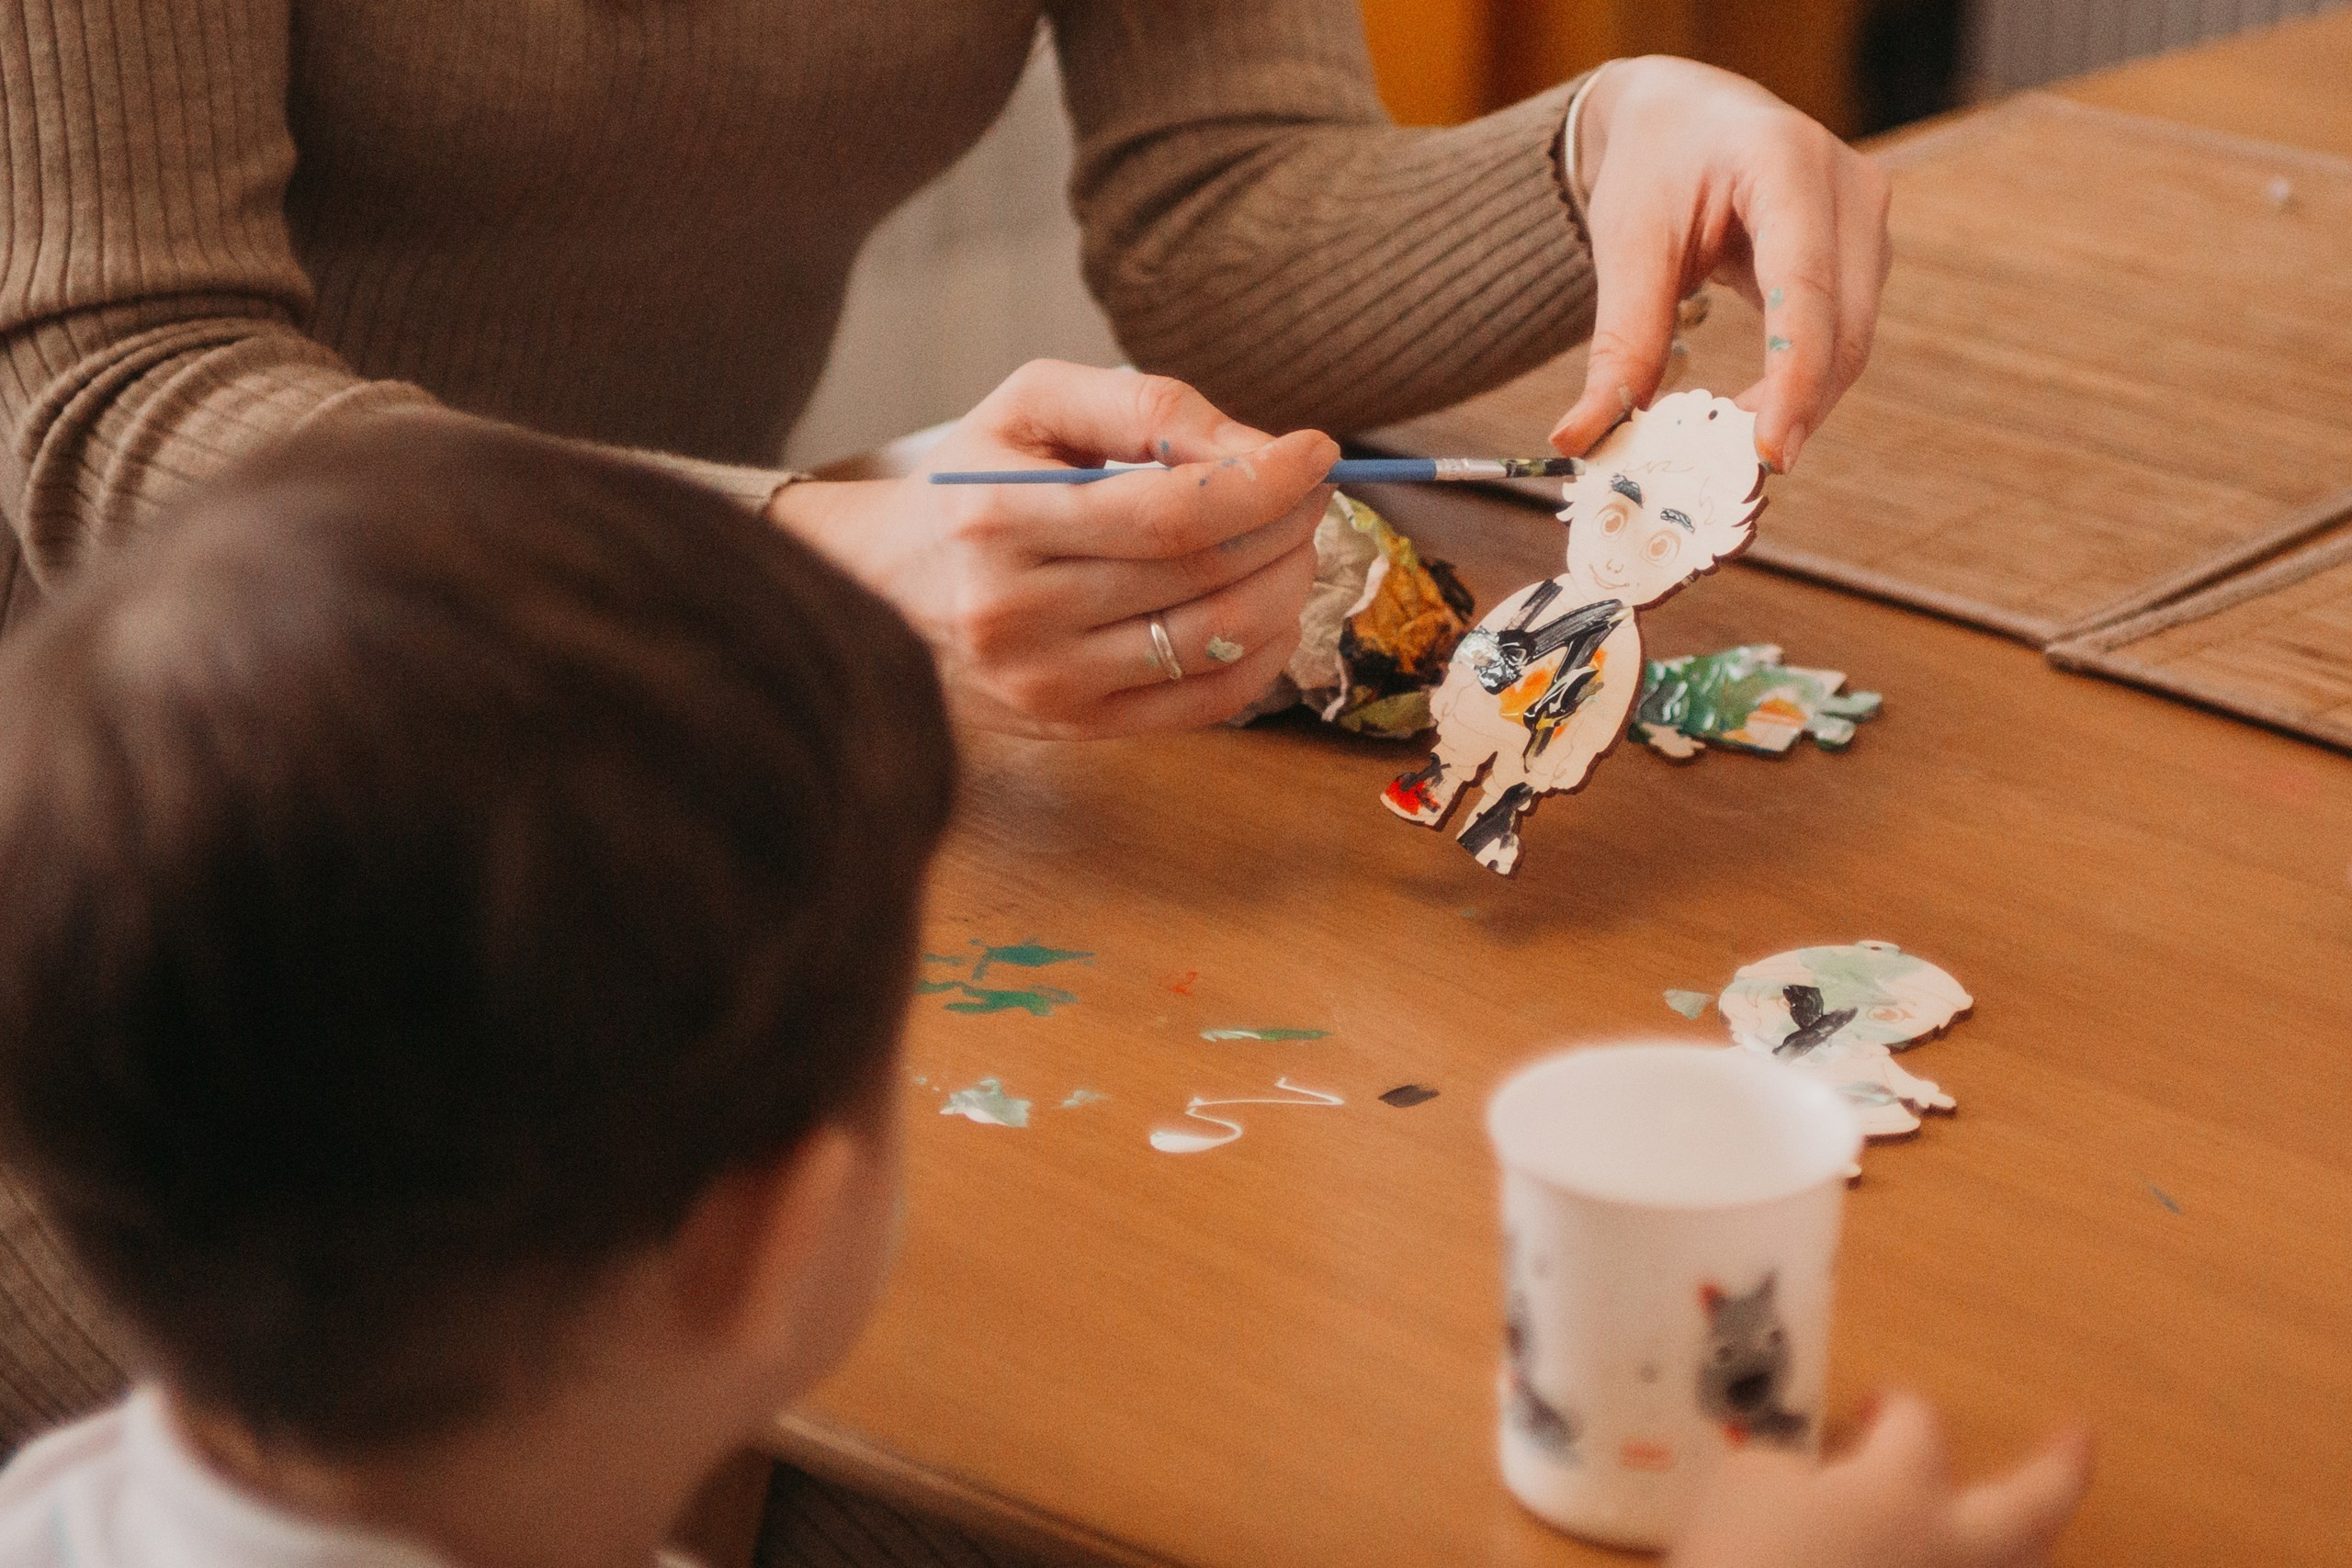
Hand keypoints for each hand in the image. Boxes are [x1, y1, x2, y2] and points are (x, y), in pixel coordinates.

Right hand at [770, 361, 1336, 738]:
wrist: (877, 591)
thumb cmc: (966, 487)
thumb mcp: (1031, 406)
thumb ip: (1142, 405)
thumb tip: (1253, 448)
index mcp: (999, 521)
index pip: (1169, 514)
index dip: (1262, 483)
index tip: (1315, 451)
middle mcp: (1018, 614)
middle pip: (1202, 577)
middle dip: (1286, 527)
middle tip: (1308, 492)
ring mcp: (1047, 685)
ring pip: (1215, 643)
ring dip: (1286, 588)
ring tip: (1292, 544)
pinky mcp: (1074, 729)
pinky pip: (1205, 703)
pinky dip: (1264, 654)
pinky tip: (1270, 609)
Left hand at [1549, 57, 1893, 473]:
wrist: (1681, 114)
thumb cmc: (1653, 164)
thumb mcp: (1626, 243)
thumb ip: (1618, 343)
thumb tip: (1580, 437)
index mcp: (1785, 161)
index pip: (1802, 285)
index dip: (1792, 376)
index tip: (1769, 451)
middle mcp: (1847, 185)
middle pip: (1843, 326)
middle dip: (1796, 407)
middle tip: (1737, 475)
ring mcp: (1866, 218)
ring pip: (1851, 340)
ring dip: (1800, 402)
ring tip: (1733, 450)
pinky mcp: (1862, 251)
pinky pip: (1842, 333)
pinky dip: (1801, 381)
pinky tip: (1751, 414)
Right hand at [1669, 1394, 2092, 1567]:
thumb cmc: (1748, 1562)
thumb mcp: (1741, 1491)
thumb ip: (1784, 1469)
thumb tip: (1802, 1479)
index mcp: (1903, 1489)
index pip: (1917, 1422)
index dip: (1897, 1405)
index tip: (1877, 1407)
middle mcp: (1952, 1550)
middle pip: (2032, 1505)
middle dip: (2059, 1470)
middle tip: (2078, 1439)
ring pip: (2018, 1565)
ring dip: (2026, 1540)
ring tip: (2029, 1523)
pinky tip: (1946, 1562)